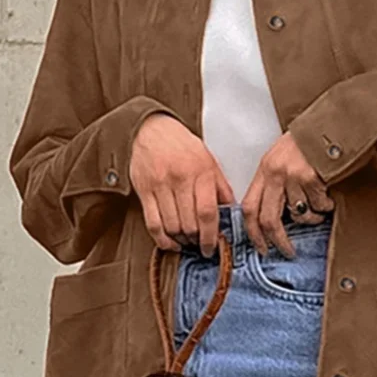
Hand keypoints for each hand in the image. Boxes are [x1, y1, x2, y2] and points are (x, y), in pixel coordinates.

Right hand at [130, 113, 234, 255]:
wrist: (151, 129)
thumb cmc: (182, 146)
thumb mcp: (208, 161)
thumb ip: (221, 187)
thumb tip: (232, 211)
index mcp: (201, 172)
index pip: (207, 213)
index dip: (210, 236)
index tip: (212, 246)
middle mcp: (180, 179)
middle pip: (190, 223)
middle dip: (197, 240)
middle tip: (200, 243)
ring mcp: (160, 186)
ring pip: (172, 226)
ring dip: (181, 240)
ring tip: (187, 240)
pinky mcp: (143, 191)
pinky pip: (152, 224)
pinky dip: (162, 239)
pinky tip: (170, 242)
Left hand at [241, 130, 334, 257]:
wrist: (332, 124)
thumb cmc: (309, 144)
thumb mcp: (282, 160)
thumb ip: (274, 185)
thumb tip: (272, 220)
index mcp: (264, 170)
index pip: (248, 208)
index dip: (253, 233)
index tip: (260, 247)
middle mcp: (274, 173)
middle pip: (268, 219)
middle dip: (278, 241)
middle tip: (287, 251)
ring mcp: (292, 175)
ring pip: (298, 214)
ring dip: (311, 218)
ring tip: (319, 210)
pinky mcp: (311, 177)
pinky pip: (318, 206)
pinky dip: (325, 207)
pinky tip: (328, 197)